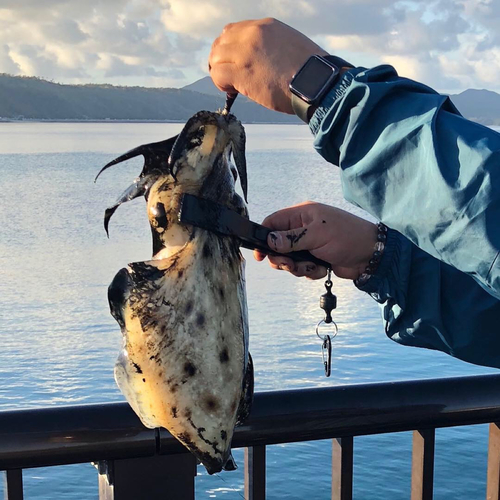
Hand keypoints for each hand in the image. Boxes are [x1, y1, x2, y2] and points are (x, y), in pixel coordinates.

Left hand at [209, 18, 327, 113]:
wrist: (317, 83)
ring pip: (215, 58)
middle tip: (229, 76)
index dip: (229, 49)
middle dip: (221, 60)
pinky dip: (221, 84)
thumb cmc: (309, 73)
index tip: (234, 62)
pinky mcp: (242, 72)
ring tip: (232, 85)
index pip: (233, 31)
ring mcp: (245, 52)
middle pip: (221, 42)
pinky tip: (233, 91)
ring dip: (220, 72)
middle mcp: (253, 34)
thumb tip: (256, 62)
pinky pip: (217, 75)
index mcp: (266, 26)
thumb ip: (269, 47)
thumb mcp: (289, 46)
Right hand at [254, 202, 377, 279]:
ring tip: (313, 266)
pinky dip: (310, 272)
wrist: (371, 256)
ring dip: (298, 267)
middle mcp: (302, 229)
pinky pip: (301, 268)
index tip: (259, 255)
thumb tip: (269, 240)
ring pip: (289, 260)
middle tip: (290, 265)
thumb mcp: (317, 235)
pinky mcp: (315, 259)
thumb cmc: (347, 237)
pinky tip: (323, 269)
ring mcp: (308, 245)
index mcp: (301, 215)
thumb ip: (291, 239)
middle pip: (277, 246)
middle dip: (283, 259)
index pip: (272, 223)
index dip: (263, 237)